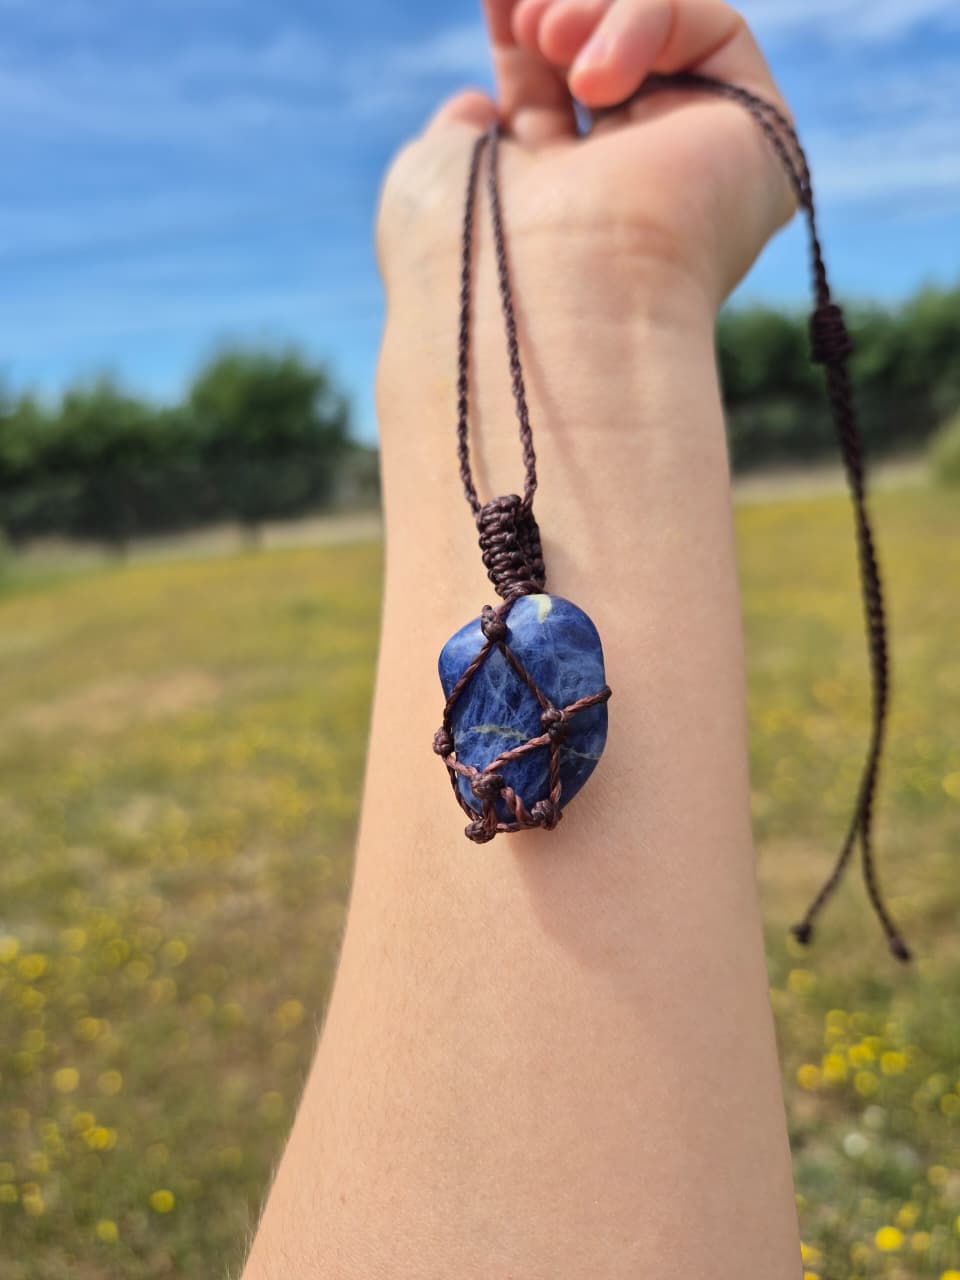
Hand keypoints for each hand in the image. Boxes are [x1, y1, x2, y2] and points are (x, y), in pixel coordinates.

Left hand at [377, 0, 796, 315]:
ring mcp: (696, 167)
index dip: (520, 29)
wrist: (537, 308)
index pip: (547, 92)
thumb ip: (464, 132)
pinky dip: (648, 19)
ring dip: (597, 8)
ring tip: (549, 39)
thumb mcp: (434, 176)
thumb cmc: (465, 257)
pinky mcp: (758, 141)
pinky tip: (597, 79)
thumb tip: (482, 105)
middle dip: (561, 10)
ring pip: (661, 31)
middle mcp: (628, 190)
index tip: (497, 1)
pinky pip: (714, 28)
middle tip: (528, 23)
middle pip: (605, 52)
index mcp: (555, 208)